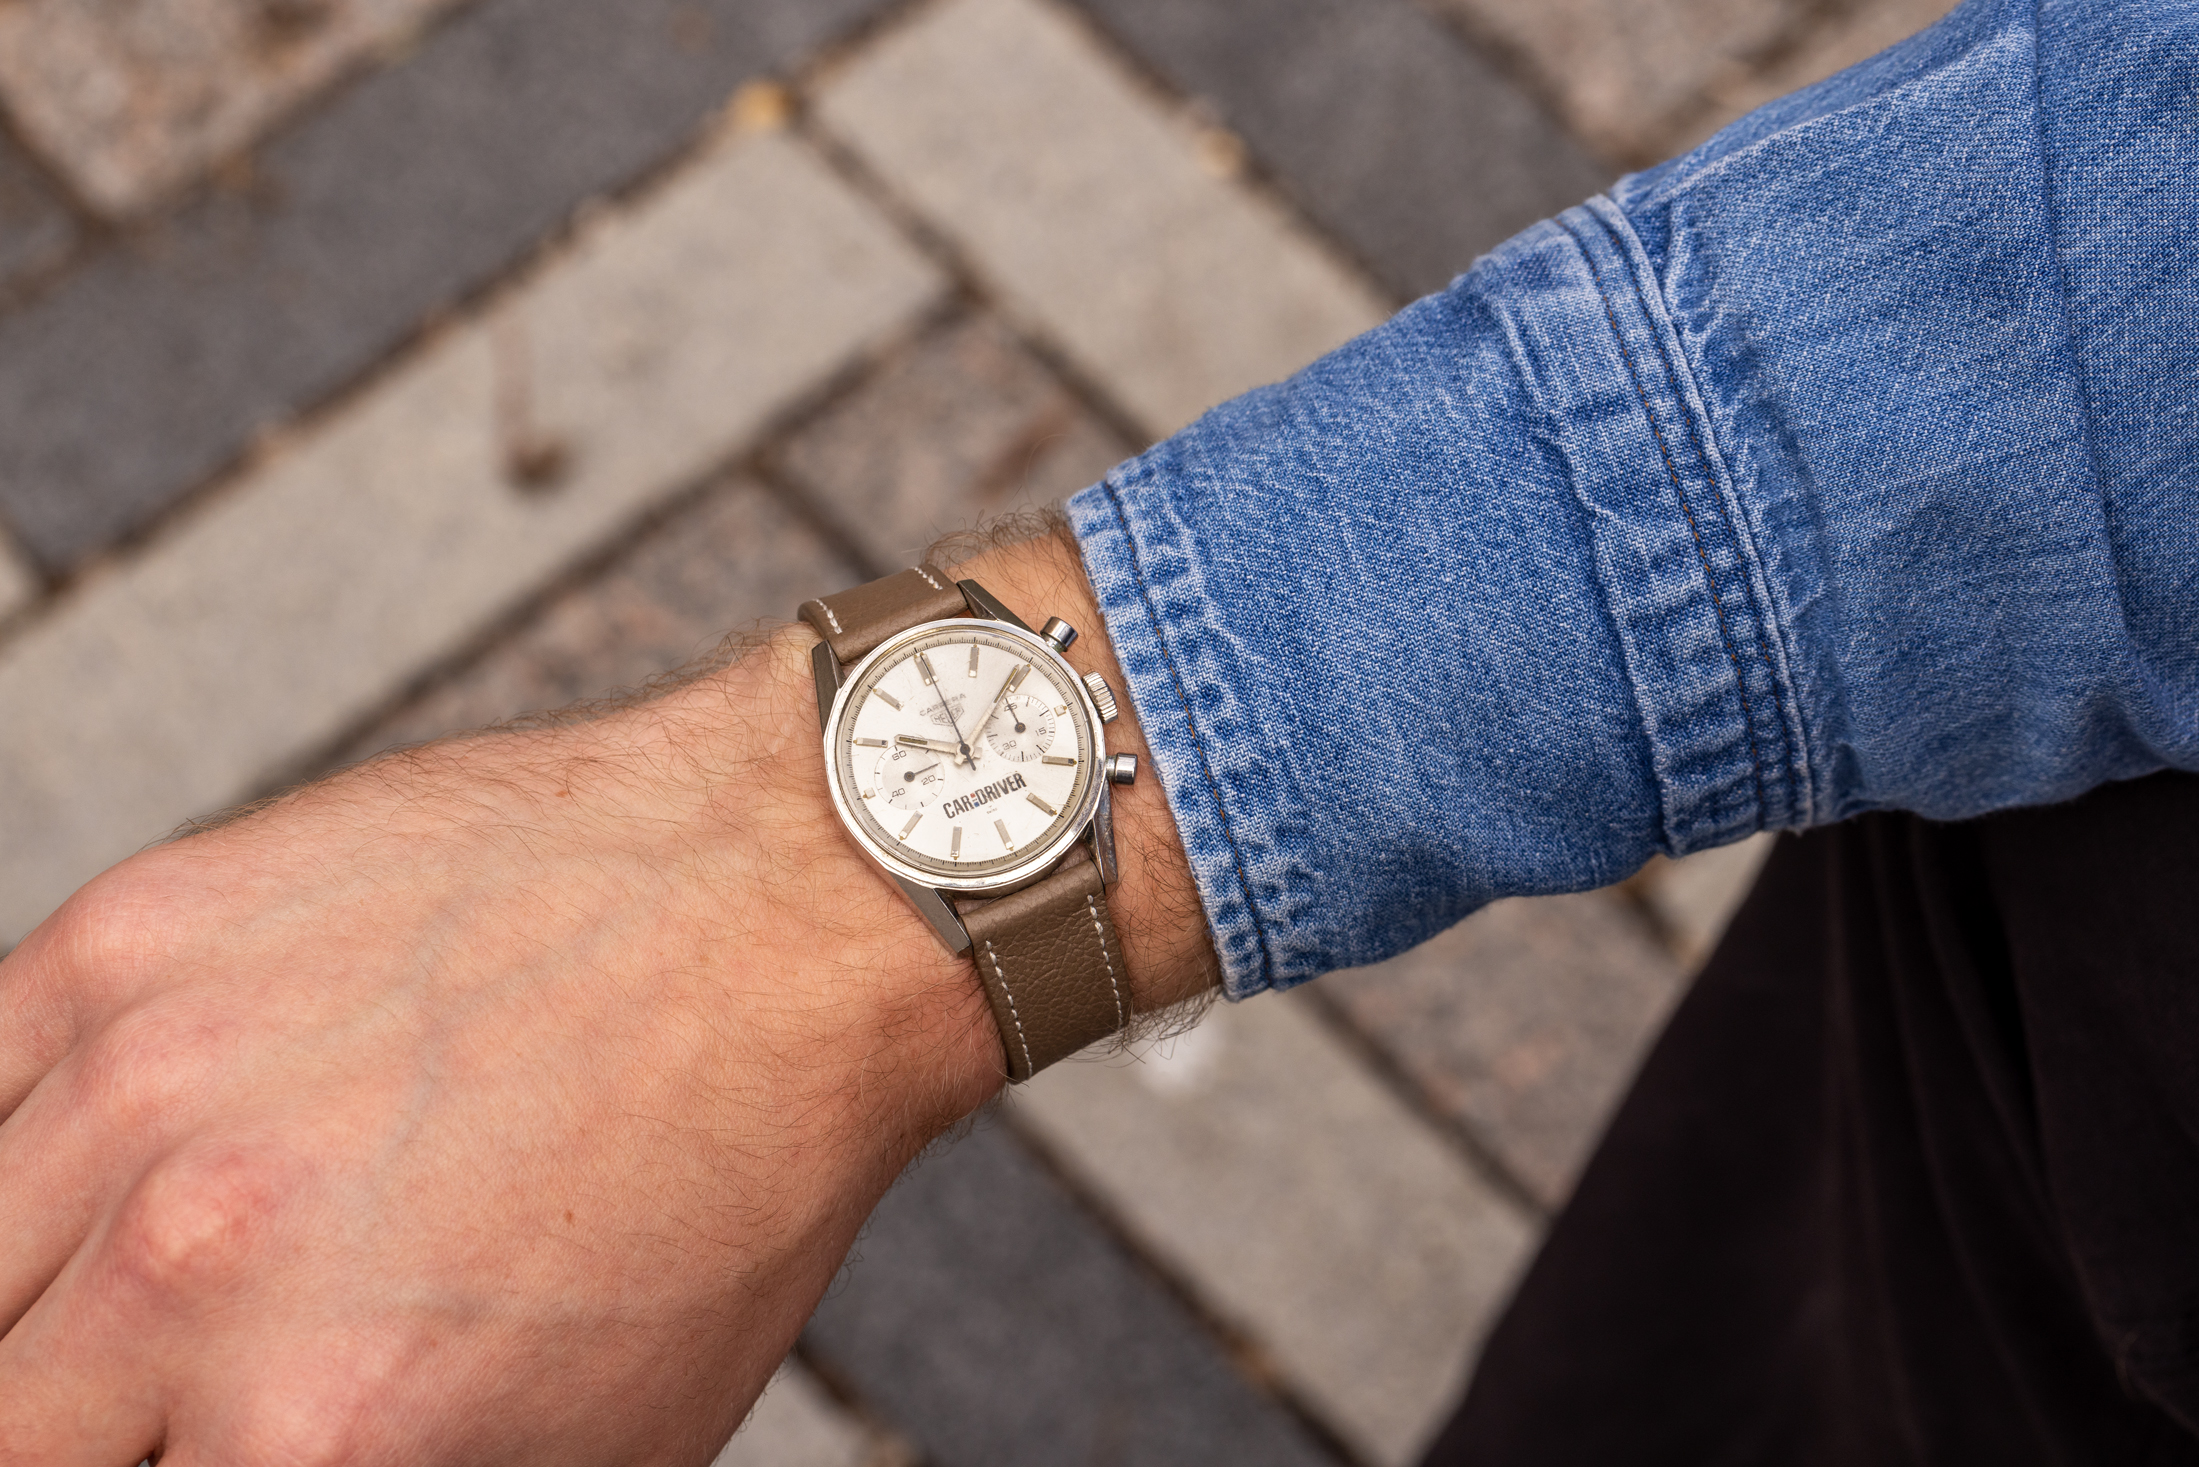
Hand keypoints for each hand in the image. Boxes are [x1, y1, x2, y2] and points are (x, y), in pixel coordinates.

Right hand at [0, 526, 1215, 1464]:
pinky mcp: (132, 938)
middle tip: (180, 1385)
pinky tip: (107, 1168)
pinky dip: (22, 1154)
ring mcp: (143, 1083)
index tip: (202, 1433)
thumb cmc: (726, 1182)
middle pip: (12, 1427)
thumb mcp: (592, 1440)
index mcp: (315, 1435)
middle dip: (84, 1426)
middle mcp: (190, 1270)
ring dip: (42, 1302)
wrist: (783, 908)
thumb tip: (265, 1454)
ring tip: (150, 1287)